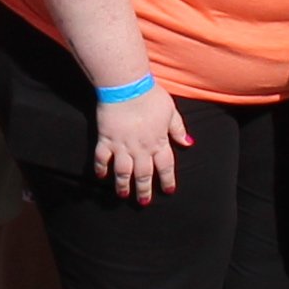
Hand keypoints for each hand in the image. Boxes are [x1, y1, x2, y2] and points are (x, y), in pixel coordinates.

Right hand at [91, 88, 188, 204]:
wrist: (127, 86)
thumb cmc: (151, 96)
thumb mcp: (171, 111)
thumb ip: (178, 129)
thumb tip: (188, 143)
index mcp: (159, 142)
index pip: (165, 166)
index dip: (167, 180)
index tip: (168, 191)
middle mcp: (141, 148)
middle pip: (144, 174)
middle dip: (144, 190)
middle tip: (144, 202)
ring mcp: (122, 145)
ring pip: (123, 172)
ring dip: (123, 185)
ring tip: (123, 195)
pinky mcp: (106, 139)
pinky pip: (102, 158)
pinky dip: (101, 168)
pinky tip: (101, 176)